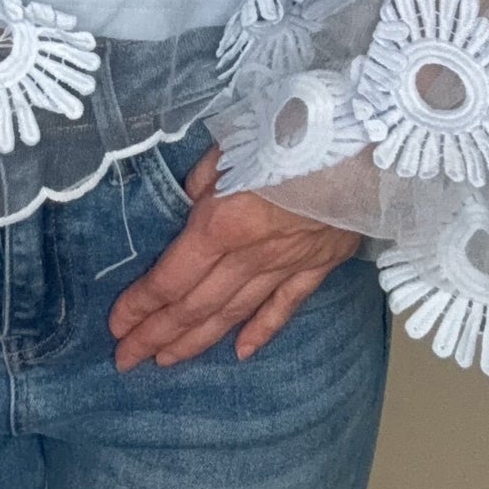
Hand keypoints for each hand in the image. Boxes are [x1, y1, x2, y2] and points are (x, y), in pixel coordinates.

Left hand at [108, 142, 362, 369]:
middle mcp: (251, 255)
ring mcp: (288, 265)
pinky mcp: (320, 265)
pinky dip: (261, 332)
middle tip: (127, 359)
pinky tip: (241, 353)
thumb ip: (207, 177)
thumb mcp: (234, 140)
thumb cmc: (297, 127)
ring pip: (234, 313)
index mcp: (223, 222)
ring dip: (197, 340)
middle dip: (157, 334)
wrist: (370, 139)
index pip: (172, 276)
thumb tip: (191, 201)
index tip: (117, 326)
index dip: (142, 304)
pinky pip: (285, 306)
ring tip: (167, 361)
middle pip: (196, 304)